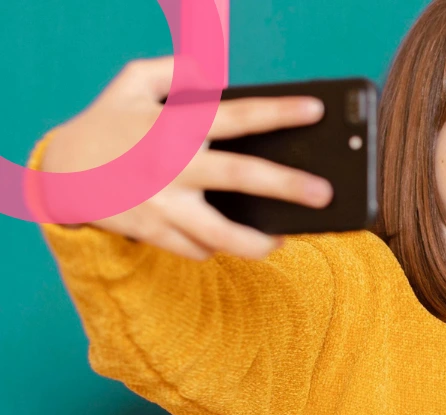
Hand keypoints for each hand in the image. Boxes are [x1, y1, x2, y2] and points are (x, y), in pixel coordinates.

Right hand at [39, 56, 332, 259]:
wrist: (57, 171)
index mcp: (176, 125)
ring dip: (256, 243)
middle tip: (325, 194)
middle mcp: (174, 165)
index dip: (279, 111)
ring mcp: (163, 202)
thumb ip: (174, 71)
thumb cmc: (107, 123)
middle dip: (289, 186)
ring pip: (221, 233)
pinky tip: (228, 242)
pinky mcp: (152, 231)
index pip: (238, 115)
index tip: (316, 110)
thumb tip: (214, 74)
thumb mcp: (131, 82)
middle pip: (242, 176)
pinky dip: (213, 248)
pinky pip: (195, 248)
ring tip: (281, 241)